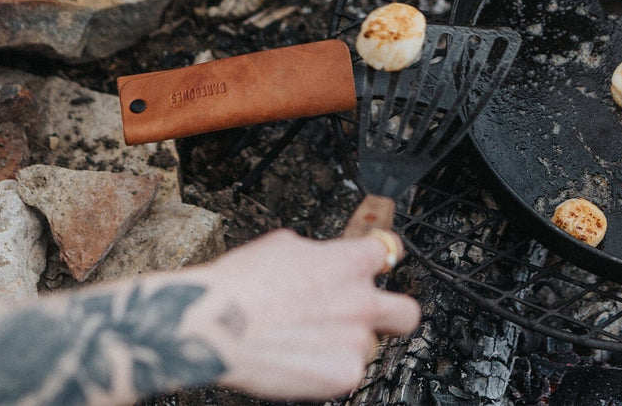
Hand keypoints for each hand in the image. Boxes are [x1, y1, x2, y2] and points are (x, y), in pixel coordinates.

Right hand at [193, 229, 420, 400]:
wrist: (215, 325)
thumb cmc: (242, 284)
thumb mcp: (286, 246)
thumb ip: (319, 255)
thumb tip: (323, 260)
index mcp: (350, 262)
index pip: (389, 251)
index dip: (379, 259)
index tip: (375, 265)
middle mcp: (361, 300)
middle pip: (406, 312)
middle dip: (393, 314)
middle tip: (372, 317)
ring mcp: (355, 340)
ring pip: (367, 346)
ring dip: (346, 344)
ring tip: (309, 343)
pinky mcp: (342, 375)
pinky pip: (347, 372)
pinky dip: (328, 370)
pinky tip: (301, 360)